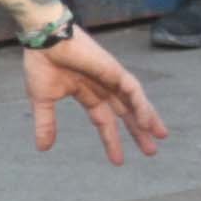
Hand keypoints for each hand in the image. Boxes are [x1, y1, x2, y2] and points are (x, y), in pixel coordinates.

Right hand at [26, 29, 166, 163]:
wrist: (44, 39)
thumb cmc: (41, 63)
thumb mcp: (43, 101)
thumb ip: (46, 124)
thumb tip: (43, 149)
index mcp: (87, 93)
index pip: (104, 121)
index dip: (111, 140)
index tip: (117, 161)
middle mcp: (103, 87)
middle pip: (126, 113)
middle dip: (138, 131)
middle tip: (151, 151)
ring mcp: (111, 78)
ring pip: (134, 102)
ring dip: (147, 119)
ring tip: (159, 137)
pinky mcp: (114, 70)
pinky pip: (133, 90)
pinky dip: (141, 105)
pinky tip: (146, 121)